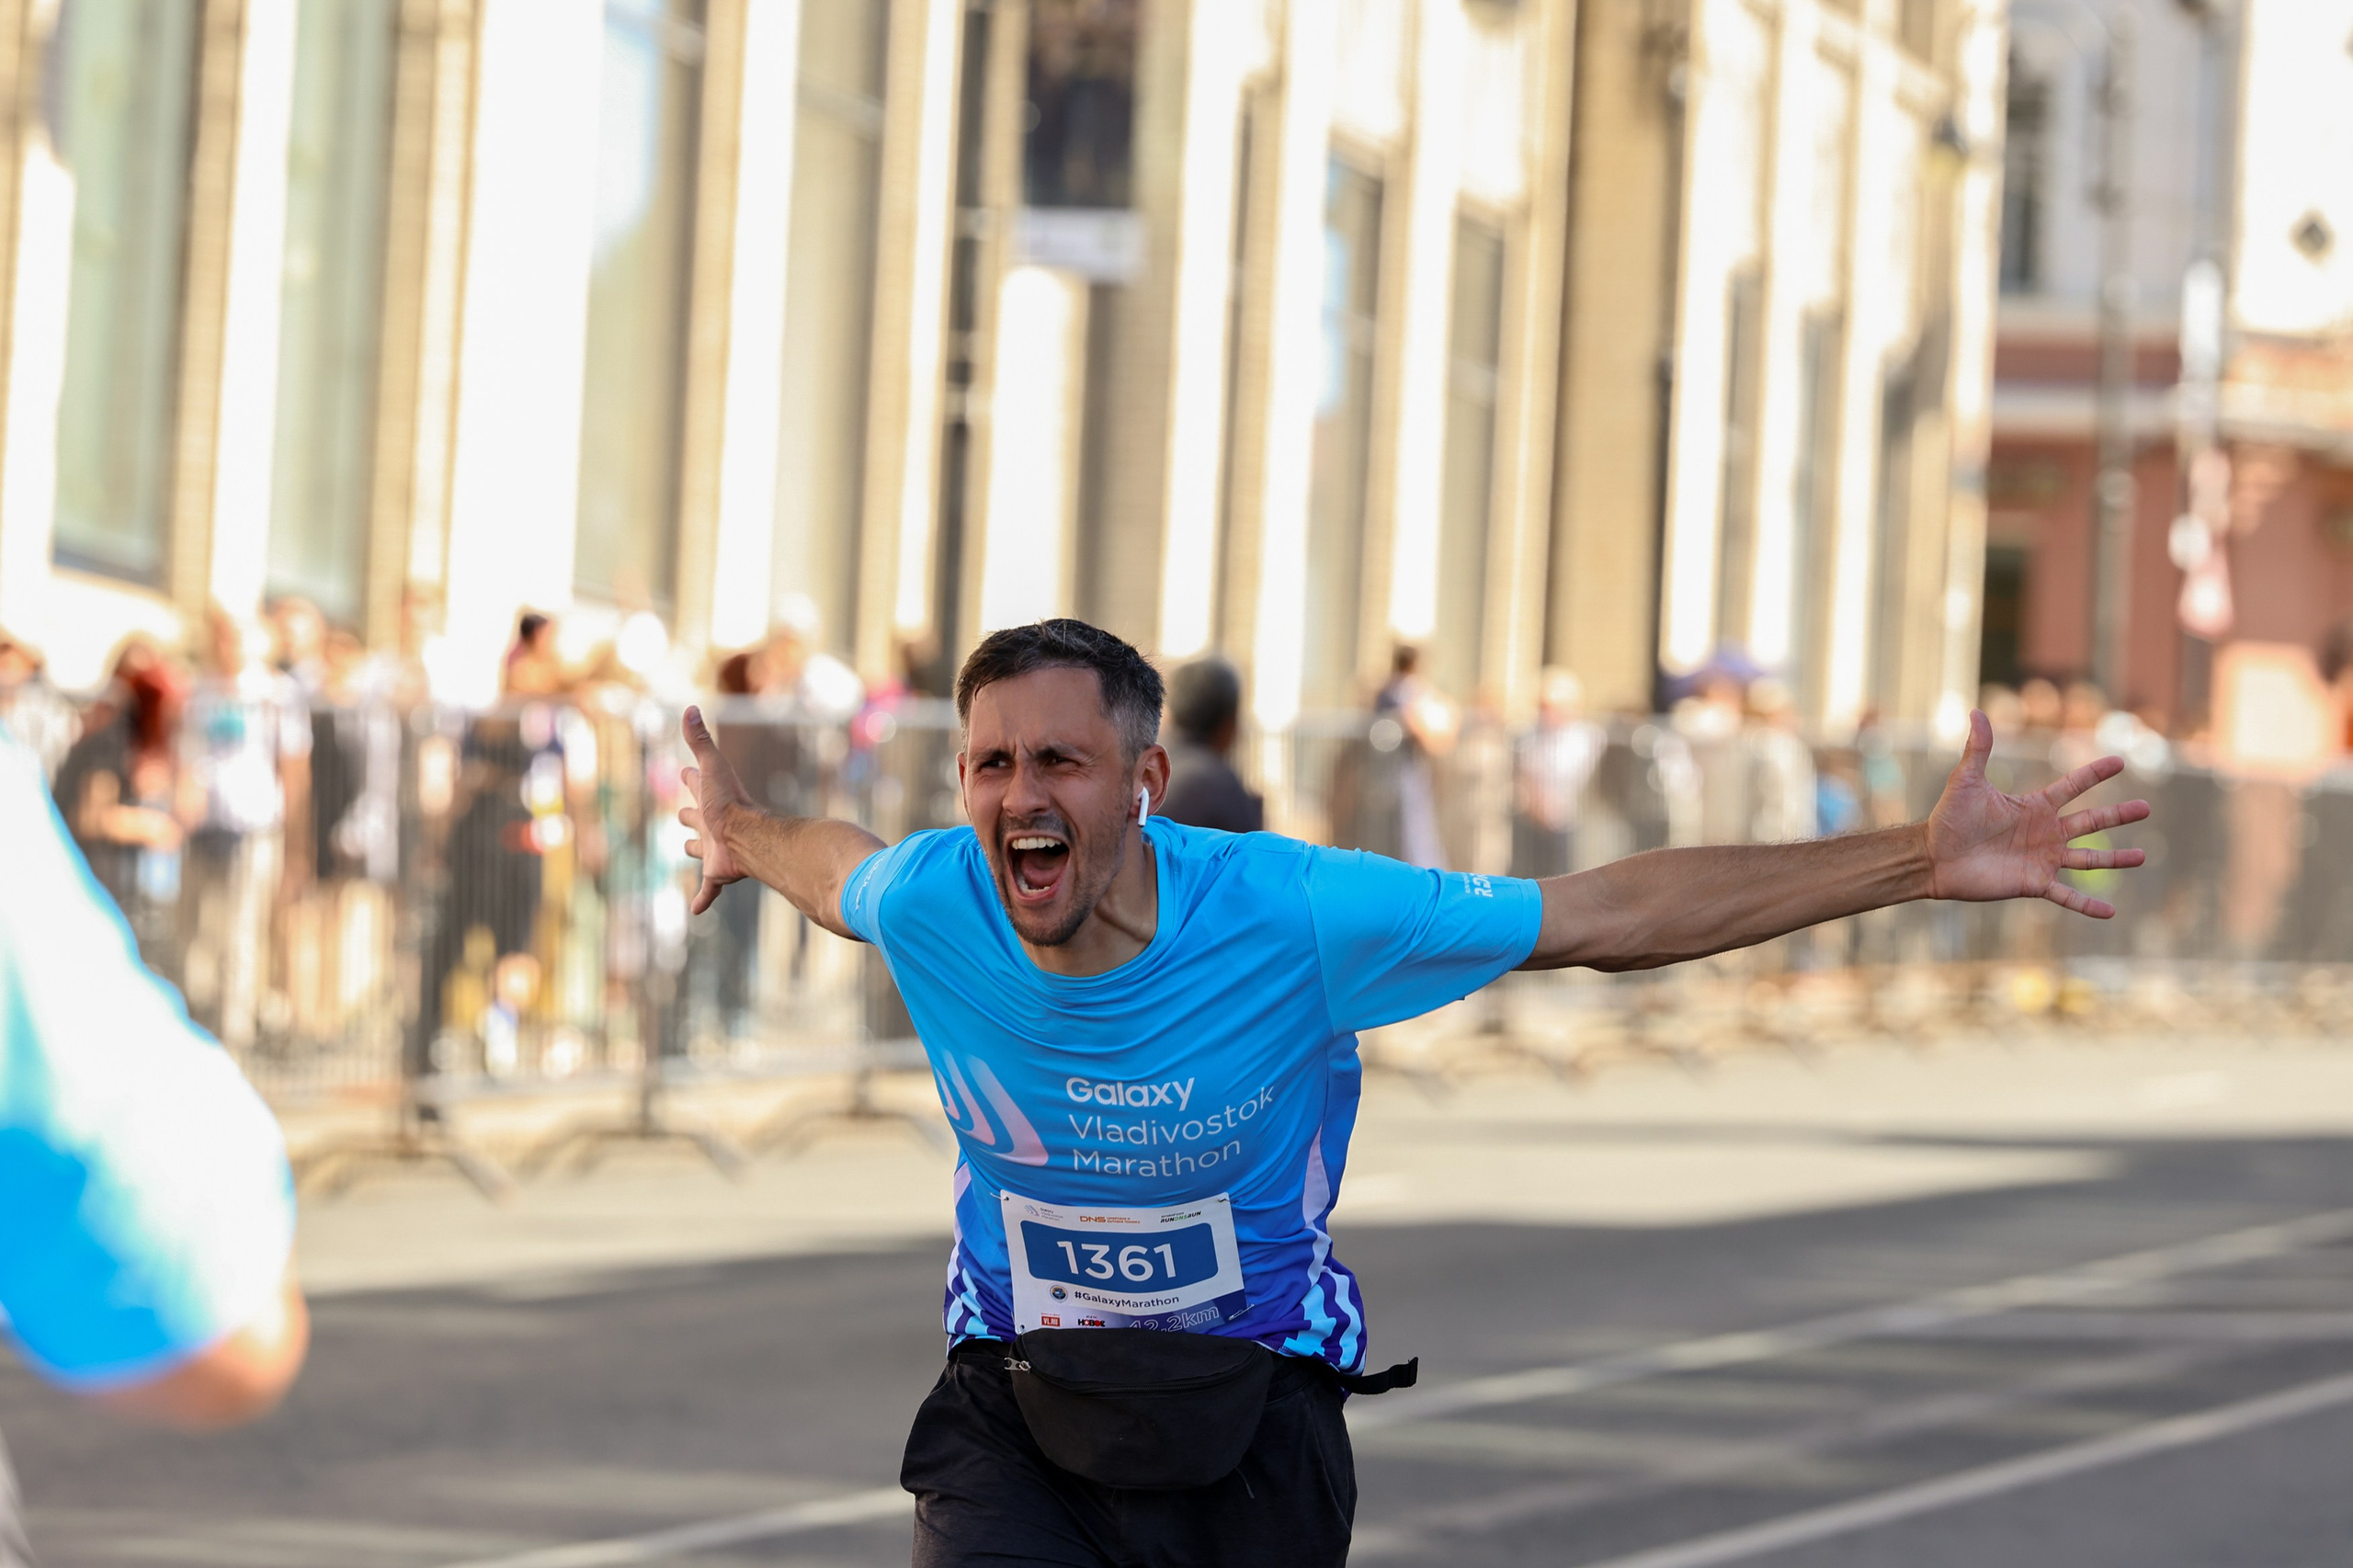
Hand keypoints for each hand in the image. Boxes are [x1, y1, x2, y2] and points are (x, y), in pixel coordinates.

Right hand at [678, 705, 752, 914]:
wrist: (748, 838)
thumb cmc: (729, 802)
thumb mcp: (711, 768)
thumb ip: (700, 740)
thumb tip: (691, 708)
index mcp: (709, 799)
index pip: (697, 783)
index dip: (691, 776)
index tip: (688, 770)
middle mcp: (711, 823)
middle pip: (697, 816)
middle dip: (690, 813)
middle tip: (683, 813)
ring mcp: (714, 848)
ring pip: (701, 848)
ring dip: (697, 849)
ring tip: (691, 849)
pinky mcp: (717, 872)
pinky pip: (708, 888)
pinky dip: (702, 898)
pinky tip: (696, 910)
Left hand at [1925, 710, 2149, 917]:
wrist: (1934, 856)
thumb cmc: (1949, 817)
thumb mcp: (1967, 780)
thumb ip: (1979, 748)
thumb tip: (1976, 711)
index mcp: (2035, 806)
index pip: (2073, 786)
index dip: (2095, 774)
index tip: (2120, 761)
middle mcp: (2045, 832)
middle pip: (2091, 822)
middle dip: (2118, 815)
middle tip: (2146, 808)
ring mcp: (2042, 859)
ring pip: (2088, 859)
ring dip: (2114, 858)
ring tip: (2141, 856)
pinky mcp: (2034, 883)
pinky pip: (2067, 896)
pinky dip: (2088, 906)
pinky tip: (2111, 913)